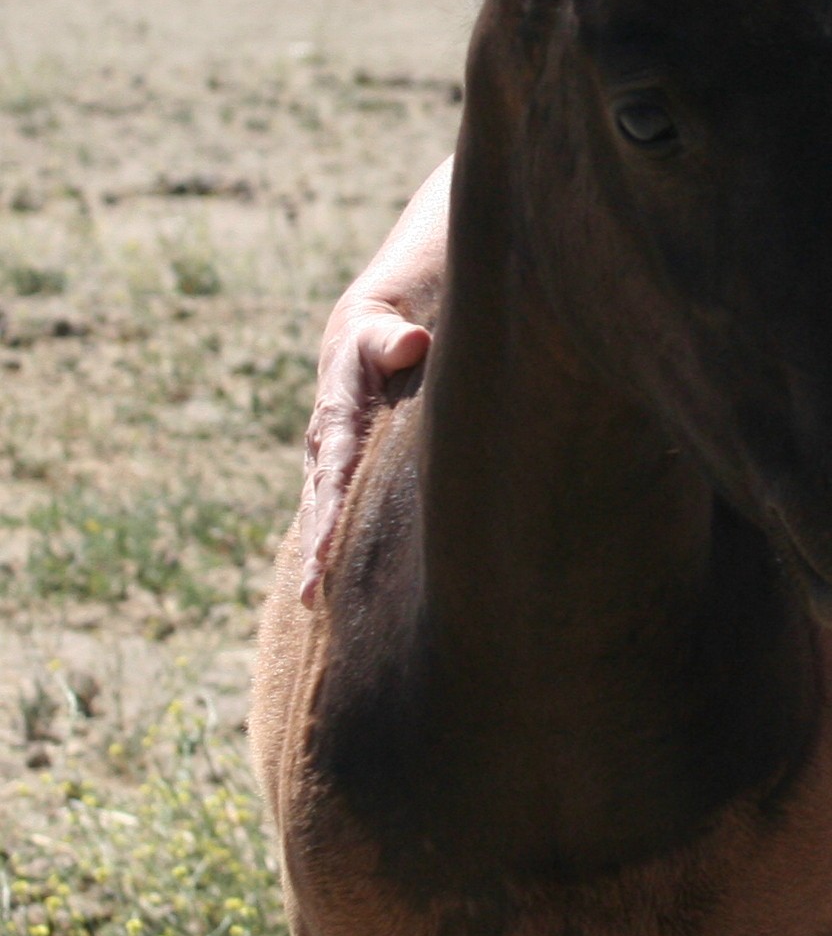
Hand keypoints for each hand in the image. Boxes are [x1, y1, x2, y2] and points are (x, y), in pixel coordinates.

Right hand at [299, 304, 431, 601]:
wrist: (357, 343)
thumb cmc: (377, 339)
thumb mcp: (382, 333)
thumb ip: (393, 339)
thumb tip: (414, 342)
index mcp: (335, 418)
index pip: (334, 470)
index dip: (330, 510)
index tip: (325, 547)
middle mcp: (324, 449)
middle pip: (320, 505)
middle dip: (318, 548)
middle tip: (313, 593)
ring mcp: (327, 466)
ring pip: (320, 516)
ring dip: (318, 557)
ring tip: (313, 603)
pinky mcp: (338, 476)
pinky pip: (330, 514)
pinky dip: (329, 546)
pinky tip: (334, 586)